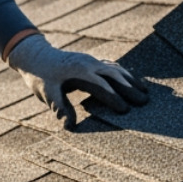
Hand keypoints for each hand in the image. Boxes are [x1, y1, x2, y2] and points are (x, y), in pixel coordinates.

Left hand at [7, 33, 150, 128]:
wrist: (36, 56)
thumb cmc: (41, 77)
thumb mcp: (47, 93)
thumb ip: (60, 107)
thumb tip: (69, 125)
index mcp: (79, 72)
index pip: (101, 86)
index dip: (114, 98)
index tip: (126, 110)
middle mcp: (89, 64)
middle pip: (114, 75)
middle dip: (130, 88)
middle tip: (145, 102)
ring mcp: (92, 61)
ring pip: (117, 69)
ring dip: (132, 80)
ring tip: (146, 92)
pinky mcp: (92, 61)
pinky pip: (112, 66)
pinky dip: (125, 73)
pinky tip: (133, 81)